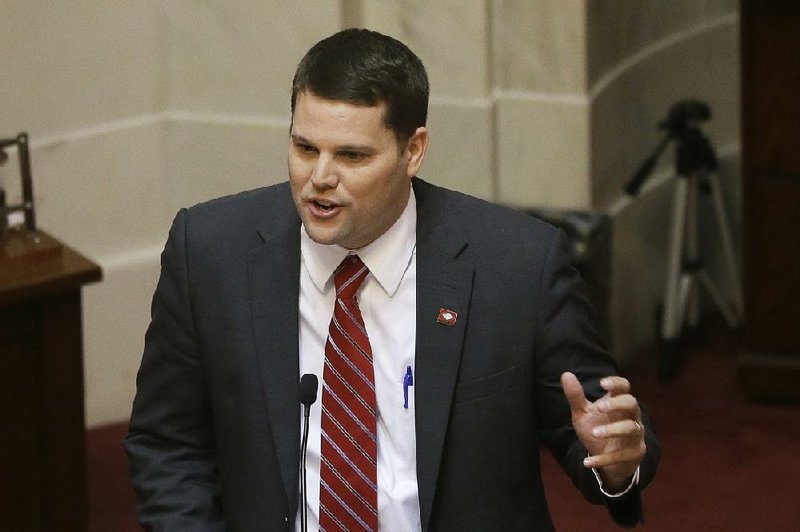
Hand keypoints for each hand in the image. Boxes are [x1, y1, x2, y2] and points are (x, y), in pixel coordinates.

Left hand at [561, 372, 645, 490]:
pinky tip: (588, 462)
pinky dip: (604, 459)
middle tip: (600, 407)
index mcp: (618, 403)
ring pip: (631, 429)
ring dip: (613, 430)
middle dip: (617, 404)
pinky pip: (622, 456)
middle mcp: (631, 416)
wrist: (606, 457)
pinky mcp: (634, 454)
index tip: (602, 383)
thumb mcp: (583, 413)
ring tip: (595, 433)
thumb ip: (575, 396)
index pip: (624, 387)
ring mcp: (635, 435)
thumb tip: (566, 374)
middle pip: (632, 404)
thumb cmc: (596, 428)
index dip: (616, 383)